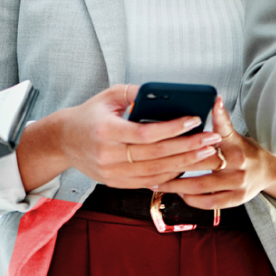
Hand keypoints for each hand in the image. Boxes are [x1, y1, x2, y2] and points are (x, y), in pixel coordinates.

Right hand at [46, 84, 222, 188]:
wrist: (64, 140)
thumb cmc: (90, 114)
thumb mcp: (109, 95)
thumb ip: (137, 93)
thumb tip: (167, 94)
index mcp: (106, 131)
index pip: (146, 134)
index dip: (172, 128)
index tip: (194, 120)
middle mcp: (108, 156)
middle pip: (156, 155)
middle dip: (188, 147)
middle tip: (211, 140)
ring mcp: (112, 173)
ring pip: (156, 172)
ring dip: (185, 164)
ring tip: (206, 153)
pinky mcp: (116, 183)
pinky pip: (148, 182)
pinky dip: (170, 175)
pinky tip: (187, 165)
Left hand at [155, 98, 275, 208]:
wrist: (268, 171)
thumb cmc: (243, 149)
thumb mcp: (233, 133)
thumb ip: (221, 121)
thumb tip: (214, 99)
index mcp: (234, 142)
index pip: (223, 126)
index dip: (216, 115)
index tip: (205, 107)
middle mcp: (238, 162)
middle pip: (201, 162)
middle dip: (174, 163)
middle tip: (152, 162)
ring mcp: (238, 182)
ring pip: (201, 186)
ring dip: (176, 186)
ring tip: (158, 182)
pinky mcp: (237, 198)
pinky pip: (209, 202)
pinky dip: (192, 199)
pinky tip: (179, 194)